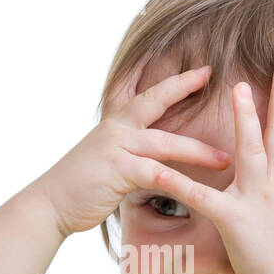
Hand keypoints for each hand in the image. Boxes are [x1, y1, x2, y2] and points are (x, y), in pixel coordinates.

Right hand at [32, 65, 230, 236]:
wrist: (49, 204)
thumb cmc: (80, 187)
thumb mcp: (107, 160)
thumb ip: (130, 153)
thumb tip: (154, 159)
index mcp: (116, 124)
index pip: (148, 94)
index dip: (175, 81)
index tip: (202, 70)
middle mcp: (116, 129)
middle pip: (156, 101)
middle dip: (185, 87)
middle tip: (215, 76)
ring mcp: (115, 147)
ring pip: (164, 142)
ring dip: (197, 151)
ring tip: (224, 158)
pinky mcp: (116, 170)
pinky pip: (152, 173)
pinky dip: (173, 179)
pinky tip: (195, 186)